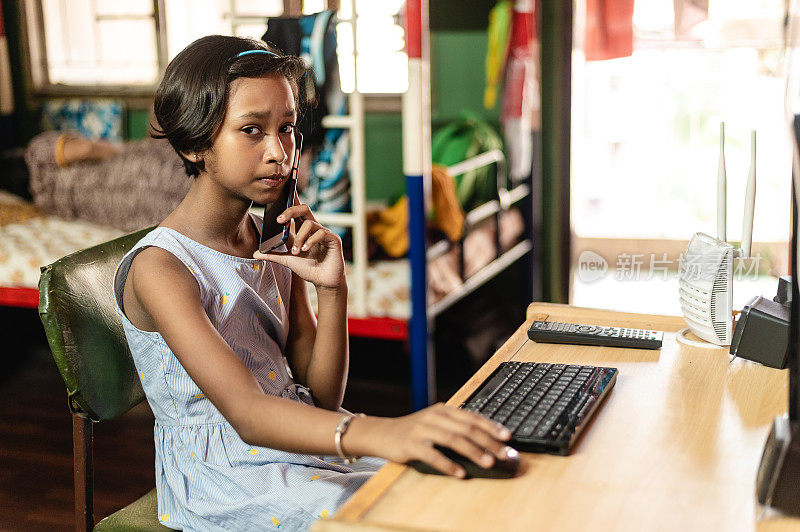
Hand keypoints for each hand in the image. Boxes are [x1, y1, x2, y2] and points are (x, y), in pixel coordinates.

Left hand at [253, 198, 344, 289]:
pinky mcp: (333, 239)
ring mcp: (325, 232)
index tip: (284, 190)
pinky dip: (310, 241)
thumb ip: (273, 255)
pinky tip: (305, 249)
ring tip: (295, 251)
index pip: (297, 211)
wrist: (323, 282)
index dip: (293, 198)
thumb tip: (255, 254)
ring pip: (309, 223)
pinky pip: (321, 233)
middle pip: (304, 208)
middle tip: (279, 220)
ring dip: (299, 237)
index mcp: (304, 229)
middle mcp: (315, 228)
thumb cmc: (308, 269)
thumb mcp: (287, 260)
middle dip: (291, 211)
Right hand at [373, 403, 512, 477]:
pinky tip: (460, 473)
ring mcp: (423, 429)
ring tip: (488, 462)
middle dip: (488, 441)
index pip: (472, 417)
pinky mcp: (412, 444)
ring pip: (453, 439)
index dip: (491, 426)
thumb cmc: (413, 431)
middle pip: (467, 428)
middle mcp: (435, 416)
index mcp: (444, 410)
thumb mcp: (435, 423)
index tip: (508, 436)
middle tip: (503, 453)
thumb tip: (486, 441)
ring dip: (473, 451)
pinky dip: (448, 464)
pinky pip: (433, 455)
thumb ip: (456, 427)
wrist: (382, 433)